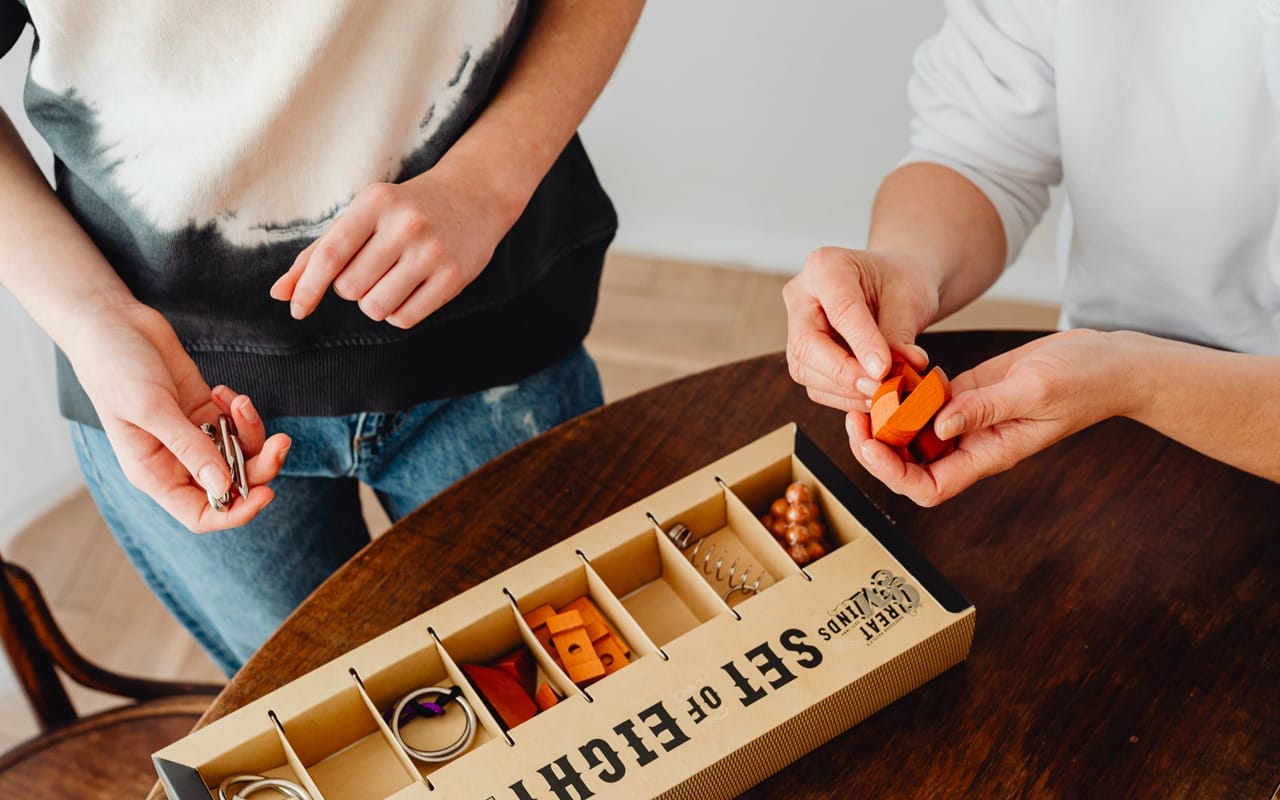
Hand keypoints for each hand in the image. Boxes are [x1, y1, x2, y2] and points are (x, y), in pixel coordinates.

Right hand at [65, 301, 290, 530]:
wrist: (110, 321)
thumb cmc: (115, 366)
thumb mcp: (151, 407)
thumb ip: (188, 446)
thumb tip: (223, 486)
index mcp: (154, 473)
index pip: (201, 513)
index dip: (235, 512)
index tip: (265, 493)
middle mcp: (175, 460)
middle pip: (231, 484)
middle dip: (259, 466)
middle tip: (280, 440)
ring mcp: (191, 434)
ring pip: (240, 453)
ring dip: (252, 432)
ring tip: (240, 402)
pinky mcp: (203, 409)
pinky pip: (236, 424)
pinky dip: (239, 412)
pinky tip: (223, 391)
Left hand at [270, 164, 513, 328]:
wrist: (475, 194)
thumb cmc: (406, 208)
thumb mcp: (363, 216)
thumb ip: (319, 253)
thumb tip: (279, 294)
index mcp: (375, 202)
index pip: (330, 255)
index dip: (308, 287)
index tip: (297, 309)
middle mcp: (405, 224)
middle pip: (350, 288)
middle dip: (353, 288)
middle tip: (374, 269)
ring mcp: (432, 251)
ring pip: (376, 307)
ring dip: (375, 304)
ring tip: (391, 281)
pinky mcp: (454, 276)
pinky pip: (405, 318)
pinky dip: (399, 313)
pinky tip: (411, 290)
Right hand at [783, 247, 938, 412]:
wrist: (895, 286)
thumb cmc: (901, 283)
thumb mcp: (910, 300)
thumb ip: (900, 336)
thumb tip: (901, 371)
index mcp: (825, 266)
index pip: (840, 309)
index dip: (862, 343)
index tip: (884, 370)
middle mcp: (802, 295)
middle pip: (807, 343)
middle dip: (843, 373)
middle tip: (878, 389)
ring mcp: (796, 326)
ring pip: (805, 369)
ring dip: (844, 390)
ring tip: (881, 396)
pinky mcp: (803, 354)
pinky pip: (814, 384)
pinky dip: (843, 397)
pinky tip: (870, 397)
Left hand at [849, 329, 1128, 504]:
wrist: (1109, 362)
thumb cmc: (1085, 381)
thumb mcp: (1036, 389)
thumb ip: (987, 407)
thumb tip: (940, 425)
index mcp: (989, 454)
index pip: (930, 487)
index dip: (893, 474)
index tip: (870, 444)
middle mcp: (973, 443)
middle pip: (911, 465)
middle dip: (877, 446)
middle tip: (856, 413)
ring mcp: (970, 419)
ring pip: (914, 433)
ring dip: (888, 417)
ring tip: (870, 389)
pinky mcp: (970, 394)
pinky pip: (928, 401)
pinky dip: (909, 390)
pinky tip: (901, 369)